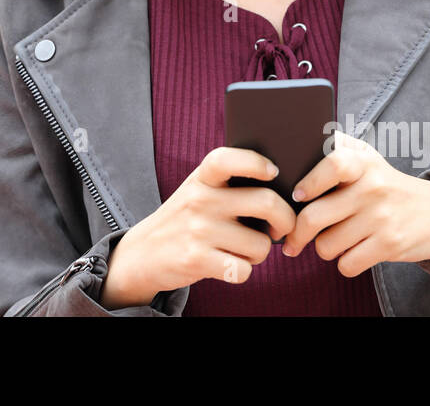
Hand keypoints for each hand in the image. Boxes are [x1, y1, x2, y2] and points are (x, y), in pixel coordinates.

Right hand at [100, 147, 296, 308]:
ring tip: (241, 249)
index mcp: (202, 178)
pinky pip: (245, 270)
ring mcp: (198, 230)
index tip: (273, 173)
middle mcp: (200, 199)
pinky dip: (243, 271)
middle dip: (286, 220)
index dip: (257, 163)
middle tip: (281, 227)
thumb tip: (283, 191)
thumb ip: (229, 184)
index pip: (229, 159)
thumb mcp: (198, 190)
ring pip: (260, 244)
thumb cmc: (186, 219)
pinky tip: (229, 264)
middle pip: (266, 203)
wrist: (143, 253)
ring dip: (259, 253)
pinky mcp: (197, 259)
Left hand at [280, 130, 429, 275]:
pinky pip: (347, 264)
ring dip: (324, 248)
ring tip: (334, 239)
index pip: (333, 164)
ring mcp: (381, 218)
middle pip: (314, 217)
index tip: (297, 195)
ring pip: (326, 245)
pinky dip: (344, 264)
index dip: (309, 181)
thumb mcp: (367, 157)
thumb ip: (335, 149)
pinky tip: (352, 252)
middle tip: (291, 240)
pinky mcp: (390, 245)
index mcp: (363, 162)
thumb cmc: (386, 185)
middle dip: (297, 234)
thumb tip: (293, 154)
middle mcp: (373, 188)